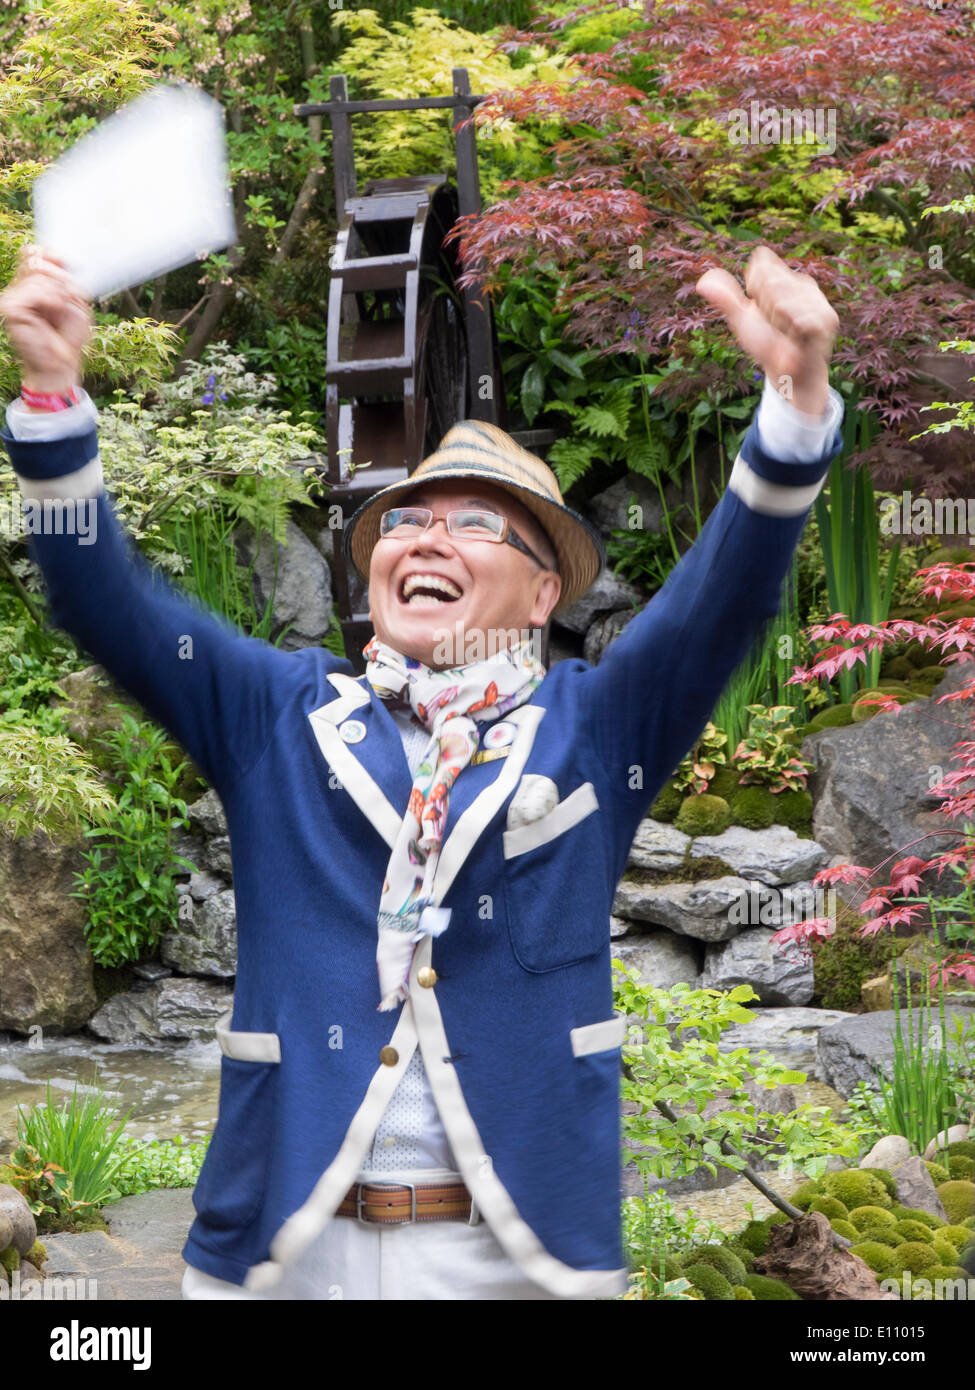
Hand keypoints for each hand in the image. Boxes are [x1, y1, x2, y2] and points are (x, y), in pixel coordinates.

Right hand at [0, 246, 91, 396]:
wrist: (62, 363)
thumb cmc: (69, 336)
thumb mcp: (74, 302)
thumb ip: (64, 278)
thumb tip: (50, 257)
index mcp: (33, 285)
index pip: (33, 254)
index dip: (50, 253)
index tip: (68, 262)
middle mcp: (19, 289)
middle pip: (36, 262)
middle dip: (60, 277)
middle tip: (71, 296)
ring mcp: (12, 298)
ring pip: (37, 276)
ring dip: (59, 292)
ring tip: (62, 309)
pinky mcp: (11, 308)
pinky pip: (33, 291)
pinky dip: (51, 298)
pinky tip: (55, 309)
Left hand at [695, 246, 838, 416]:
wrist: (787, 373)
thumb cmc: (767, 344)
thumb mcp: (742, 320)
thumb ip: (726, 299)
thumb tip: (702, 281)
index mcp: (783, 277)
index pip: (761, 263)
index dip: (753, 288)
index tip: (759, 307)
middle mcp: (803, 282)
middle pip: (769, 281)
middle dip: (763, 308)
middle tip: (773, 324)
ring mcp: (816, 299)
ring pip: (782, 301)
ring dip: (777, 323)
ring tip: (786, 333)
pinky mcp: (826, 317)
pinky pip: (799, 318)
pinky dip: (791, 332)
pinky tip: (797, 338)